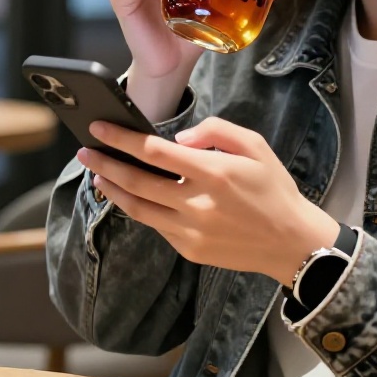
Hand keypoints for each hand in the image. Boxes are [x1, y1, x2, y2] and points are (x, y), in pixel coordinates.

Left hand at [78, 116, 339, 285]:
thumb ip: (216, 130)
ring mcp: (191, 231)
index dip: (122, 138)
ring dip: (113, 190)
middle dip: (105, 163)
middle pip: (136, 181)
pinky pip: (156, 225)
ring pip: (138, 208)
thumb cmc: (273, 189)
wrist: (292, 243)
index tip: (100, 127)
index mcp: (214, 173)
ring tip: (98, 174)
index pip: (154, 152)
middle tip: (84, 150)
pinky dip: (138, 208)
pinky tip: (130, 196)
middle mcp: (197, 204)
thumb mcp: (255, 146)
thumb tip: (177, 140)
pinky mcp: (189, 250)